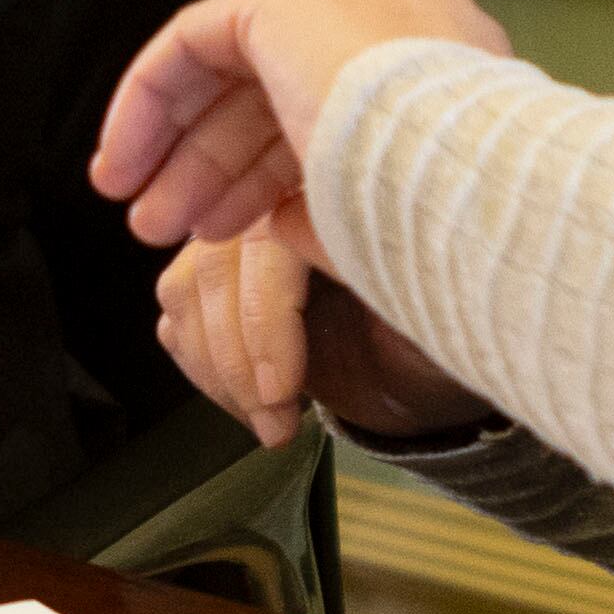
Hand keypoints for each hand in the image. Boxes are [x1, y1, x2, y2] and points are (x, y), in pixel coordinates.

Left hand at [91, 0, 508, 248]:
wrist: (460, 184)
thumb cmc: (449, 225)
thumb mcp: (387, 223)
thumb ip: (332, 209)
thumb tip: (279, 220)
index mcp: (445, 69)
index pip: (335, 112)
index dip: (268, 175)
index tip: (227, 228)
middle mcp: (397, 20)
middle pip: (281, 94)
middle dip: (217, 170)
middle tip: (170, 229)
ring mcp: (344, 2)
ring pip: (238, 73)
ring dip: (185, 153)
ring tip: (148, 222)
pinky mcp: (285, 4)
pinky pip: (196, 40)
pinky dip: (152, 100)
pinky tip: (126, 161)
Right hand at [158, 214, 492, 449]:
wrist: (422, 379)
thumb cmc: (434, 339)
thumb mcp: (422, 311)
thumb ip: (359, 260)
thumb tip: (290, 226)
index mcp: (333, 188)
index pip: (268, 236)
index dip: (265, 315)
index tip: (281, 386)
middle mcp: (278, 197)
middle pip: (218, 264)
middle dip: (239, 356)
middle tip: (276, 423)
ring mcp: (241, 238)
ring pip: (188, 290)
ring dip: (220, 370)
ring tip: (272, 425)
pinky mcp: (219, 280)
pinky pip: (179, 319)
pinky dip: (206, 371)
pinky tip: (248, 405)